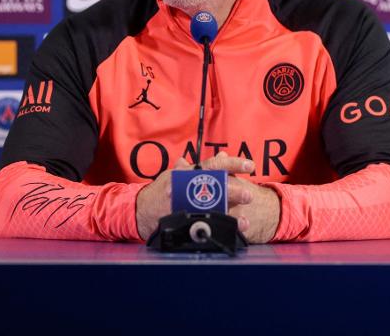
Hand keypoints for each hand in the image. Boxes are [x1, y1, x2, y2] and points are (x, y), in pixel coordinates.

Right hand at [135, 152, 279, 242]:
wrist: (139, 210)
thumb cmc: (161, 189)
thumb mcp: (177, 173)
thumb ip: (201, 167)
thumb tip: (223, 156)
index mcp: (187, 173)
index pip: (212, 165)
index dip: (232, 164)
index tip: (250, 165)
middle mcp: (186, 188)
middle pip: (213, 188)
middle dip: (232, 191)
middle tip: (248, 194)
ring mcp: (183, 206)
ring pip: (210, 209)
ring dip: (229, 215)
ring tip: (244, 220)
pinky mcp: (182, 222)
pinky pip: (203, 226)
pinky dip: (218, 229)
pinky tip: (230, 232)